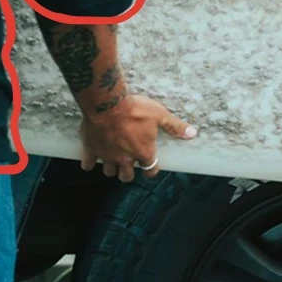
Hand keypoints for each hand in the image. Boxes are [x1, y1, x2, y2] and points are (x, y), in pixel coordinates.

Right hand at [79, 92, 197, 181]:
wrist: (107, 105)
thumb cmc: (135, 110)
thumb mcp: (159, 115)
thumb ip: (174, 126)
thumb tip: (192, 133)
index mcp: (143, 152)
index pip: (150, 170)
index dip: (151, 170)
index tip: (150, 169)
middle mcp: (125, 159)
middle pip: (127, 176)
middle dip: (128, 173)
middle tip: (129, 166)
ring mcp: (107, 156)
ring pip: (109, 172)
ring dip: (111, 169)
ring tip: (112, 161)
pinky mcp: (91, 150)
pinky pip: (88, 163)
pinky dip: (89, 163)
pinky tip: (90, 161)